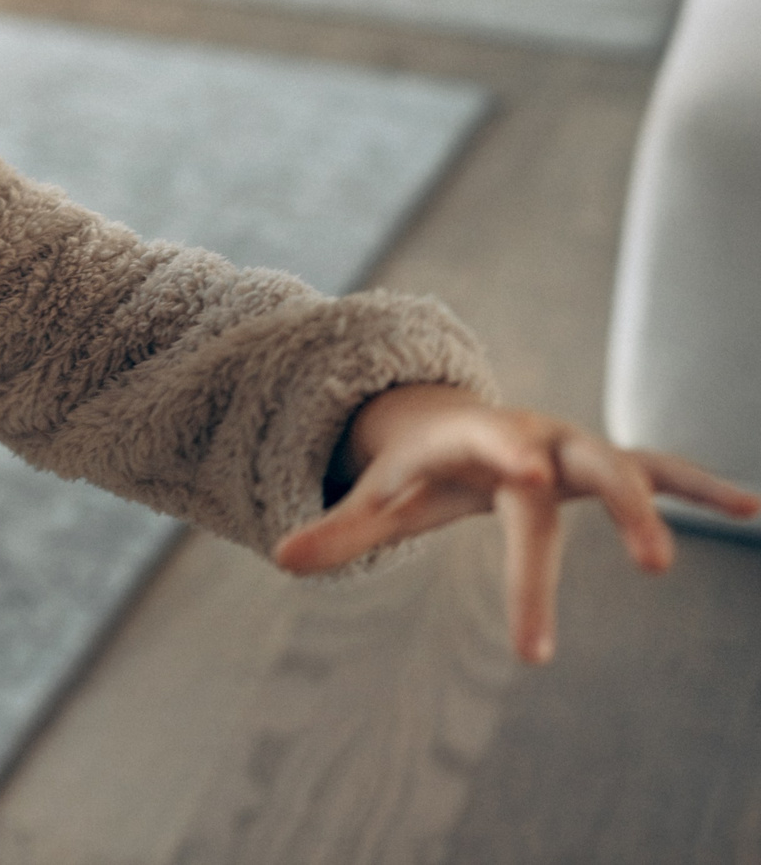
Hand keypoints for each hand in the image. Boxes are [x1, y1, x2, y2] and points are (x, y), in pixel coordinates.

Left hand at [273, 384, 759, 662]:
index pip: (496, 451)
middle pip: (586, 468)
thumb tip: (279, 560)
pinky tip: (752, 510)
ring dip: (668, 506)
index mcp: (479, 442)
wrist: (450, 426)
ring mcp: (577, 450)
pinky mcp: (606, 464)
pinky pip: (660, 470)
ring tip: (708, 551)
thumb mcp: (378, 496)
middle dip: (620, 509)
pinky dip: (702, 487)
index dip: (511, 460)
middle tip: (654, 567)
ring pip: (631, 468)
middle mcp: (538, 439)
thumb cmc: (416, 468)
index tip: (529, 474)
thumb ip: (339, 530)